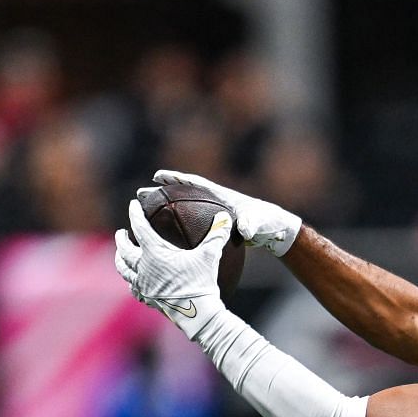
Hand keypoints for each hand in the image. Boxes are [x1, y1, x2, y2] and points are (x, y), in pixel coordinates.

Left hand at [114, 200, 230, 337]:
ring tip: (121, 256)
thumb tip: (226, 216)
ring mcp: (144, 285)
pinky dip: (132, 282)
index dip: (135, 214)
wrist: (197, 314)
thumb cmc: (202, 283)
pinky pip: (134, 289)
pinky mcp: (148, 299)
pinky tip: (135, 282)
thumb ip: (217, 235)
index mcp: (155, 253)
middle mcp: (144, 268)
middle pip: (124, 250)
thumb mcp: (210, 256)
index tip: (133, 205)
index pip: (140, 228)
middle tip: (121, 233)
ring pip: (124, 270)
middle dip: (121, 240)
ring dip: (120, 260)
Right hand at [142, 169, 301, 255]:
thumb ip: (251, 224)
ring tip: (147, 215)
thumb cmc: (268, 222)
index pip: (194, 182)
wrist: (275, 230)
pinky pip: (194, 226)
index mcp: (221, 195)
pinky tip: (169, 240)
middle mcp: (214, 202)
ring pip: (185, 210)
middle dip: (162, 192)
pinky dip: (181, 229)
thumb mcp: (260, 222)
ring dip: (167, 211)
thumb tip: (244, 230)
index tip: (157, 176)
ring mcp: (214, 214)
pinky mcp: (217, 226)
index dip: (176, 178)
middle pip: (183, 194)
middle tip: (142, 194)